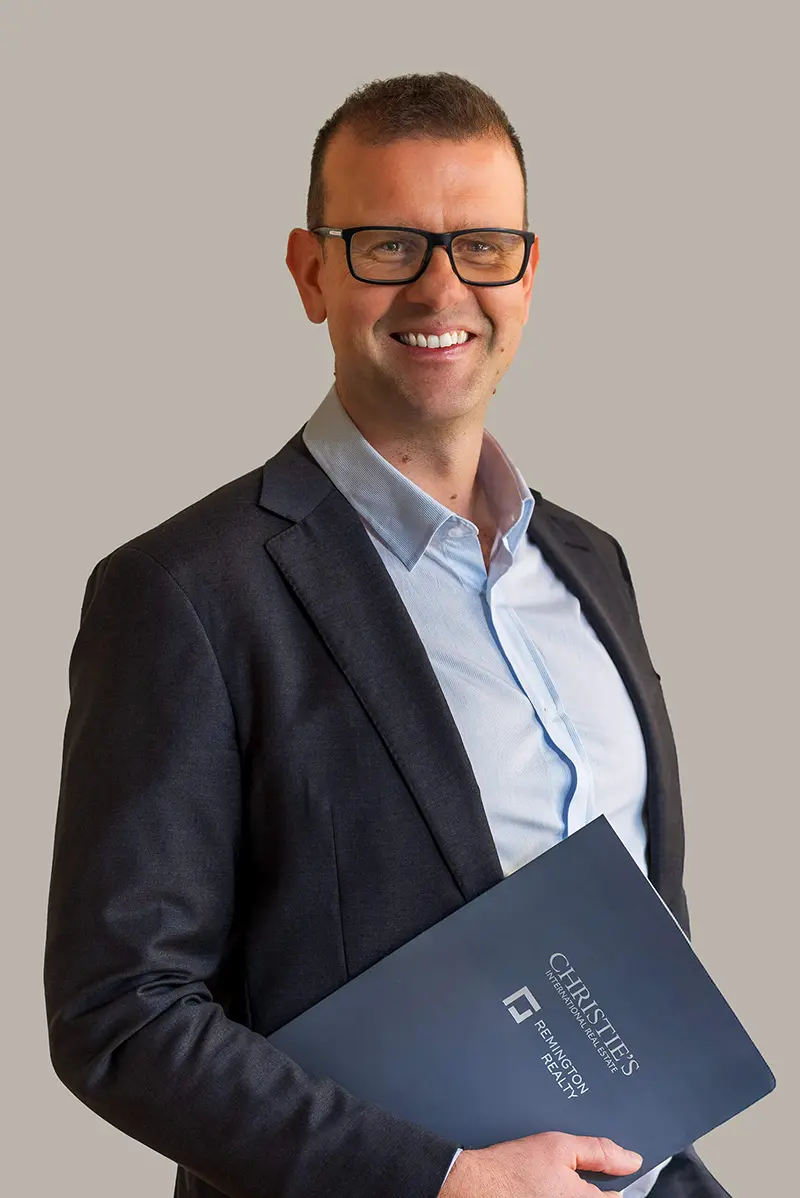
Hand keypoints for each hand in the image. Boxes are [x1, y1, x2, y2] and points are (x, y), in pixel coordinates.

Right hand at [439, 1131, 642, 1196]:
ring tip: (551, 1184)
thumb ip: (599, 1152)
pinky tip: (544, 1189)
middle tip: (565, 1179)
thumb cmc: (514, 1166)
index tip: (602, 1176)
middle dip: (590, 1189)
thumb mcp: (559, 1146)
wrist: (477, 1185)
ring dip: (573, 1192)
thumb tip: (632, 1160)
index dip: (613, 1183)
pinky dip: (559, 1195)